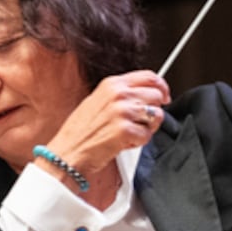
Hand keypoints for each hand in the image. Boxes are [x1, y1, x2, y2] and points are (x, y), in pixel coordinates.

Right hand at [40, 71, 169, 189]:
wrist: (67, 153)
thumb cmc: (79, 133)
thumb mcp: (96, 101)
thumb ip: (120, 95)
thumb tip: (144, 95)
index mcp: (112, 84)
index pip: (149, 77)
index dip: (161, 87)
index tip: (164, 96)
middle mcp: (118, 95)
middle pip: (156, 96)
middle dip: (153, 111)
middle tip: (140, 122)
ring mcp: (122, 112)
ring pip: (156, 115)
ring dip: (146, 127)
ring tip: (129, 134)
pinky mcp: (125, 130)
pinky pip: (147, 135)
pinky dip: (138, 142)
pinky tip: (124, 142)